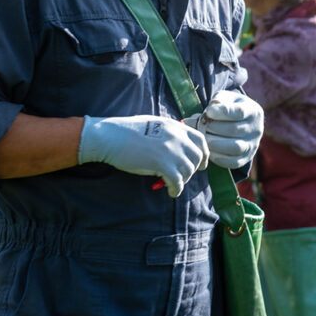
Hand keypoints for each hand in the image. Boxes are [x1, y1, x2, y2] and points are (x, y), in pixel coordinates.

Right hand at [78, 115, 209, 196]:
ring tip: (173, 184)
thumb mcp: (153, 124)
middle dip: (193, 169)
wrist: (111, 137)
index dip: (204, 153)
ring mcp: (171, 151)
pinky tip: (170, 192)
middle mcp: (177, 137)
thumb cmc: (126, 131)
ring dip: (182, 180)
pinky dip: (176, 190)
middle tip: (183, 176)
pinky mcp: (163, 165)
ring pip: (188, 171)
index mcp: (175, 126)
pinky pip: (178, 182)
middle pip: (197, 157)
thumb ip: (168, 133)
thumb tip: (177, 148)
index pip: (200, 140)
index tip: (201, 163)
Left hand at [190, 90, 262, 168]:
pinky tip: (208, 149)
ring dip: (214, 143)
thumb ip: (217, 101)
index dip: (222, 112)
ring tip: (202, 138)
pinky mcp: (246, 158)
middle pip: (233, 130)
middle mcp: (256, 129)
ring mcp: (252, 145)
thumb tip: (209, 112)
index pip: (238, 112)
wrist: (241, 122)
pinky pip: (232, 162)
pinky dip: (218, 157)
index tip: (208, 112)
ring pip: (234, 147)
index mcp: (252, 111)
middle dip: (212, 128)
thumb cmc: (229, 107)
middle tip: (199, 125)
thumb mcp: (226, 98)